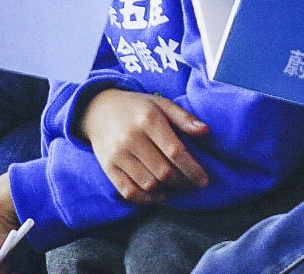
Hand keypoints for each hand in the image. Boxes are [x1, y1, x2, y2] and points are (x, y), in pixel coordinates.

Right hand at [81, 88, 210, 203]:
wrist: (98, 109)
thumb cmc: (136, 107)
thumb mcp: (160, 104)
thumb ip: (183, 117)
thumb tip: (205, 131)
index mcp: (148, 119)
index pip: (175, 152)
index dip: (193, 170)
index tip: (204, 180)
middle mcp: (131, 137)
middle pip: (164, 172)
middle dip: (183, 182)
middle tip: (191, 182)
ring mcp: (117, 154)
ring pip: (149, 184)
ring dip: (167, 190)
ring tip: (175, 184)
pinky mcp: (108, 167)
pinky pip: (129, 192)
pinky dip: (147, 199)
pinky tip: (158, 194)